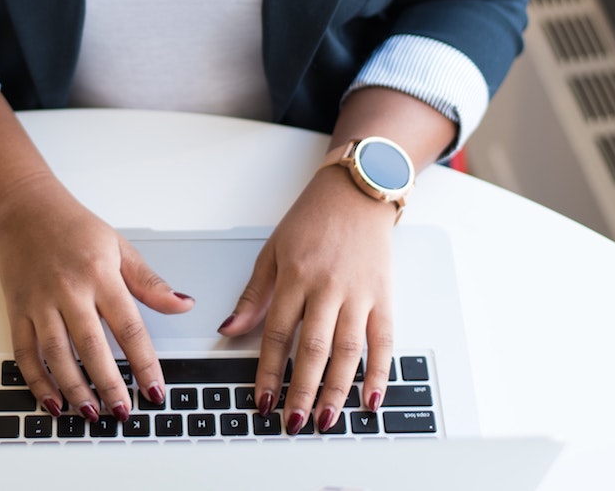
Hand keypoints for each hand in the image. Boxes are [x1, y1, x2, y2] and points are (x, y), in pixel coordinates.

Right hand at [0, 178, 193, 422]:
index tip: (155, 389)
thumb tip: (183, 304)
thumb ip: (150, 283)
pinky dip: (37, 380)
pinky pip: (24, 351)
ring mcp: (39, 301)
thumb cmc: (74, 228)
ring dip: (74, 388)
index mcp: (100, 275)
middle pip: (91, 346)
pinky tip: (52, 400)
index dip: (144, 362)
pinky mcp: (16, 309)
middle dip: (108, 384)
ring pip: (56, 354)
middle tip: (123, 411)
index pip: (128, 326)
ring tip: (91, 413)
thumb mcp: (120, 248)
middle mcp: (68, 290)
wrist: (25, 208)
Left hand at [217, 165, 394, 433]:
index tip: (263, 399)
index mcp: (295, 276)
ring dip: (338, 390)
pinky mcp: (384, 295)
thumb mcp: (272, 251)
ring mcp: (360, 293)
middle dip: (303, 391)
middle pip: (314, 348)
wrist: (357, 192)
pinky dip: (380, 372)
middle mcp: (328, 286)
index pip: (278, 333)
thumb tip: (230, 330)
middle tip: (294, 422)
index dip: (269, 371)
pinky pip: (384, 340)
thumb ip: (253, 295)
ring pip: (348, 350)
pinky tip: (372, 399)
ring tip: (328, 420)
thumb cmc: (312, 219)